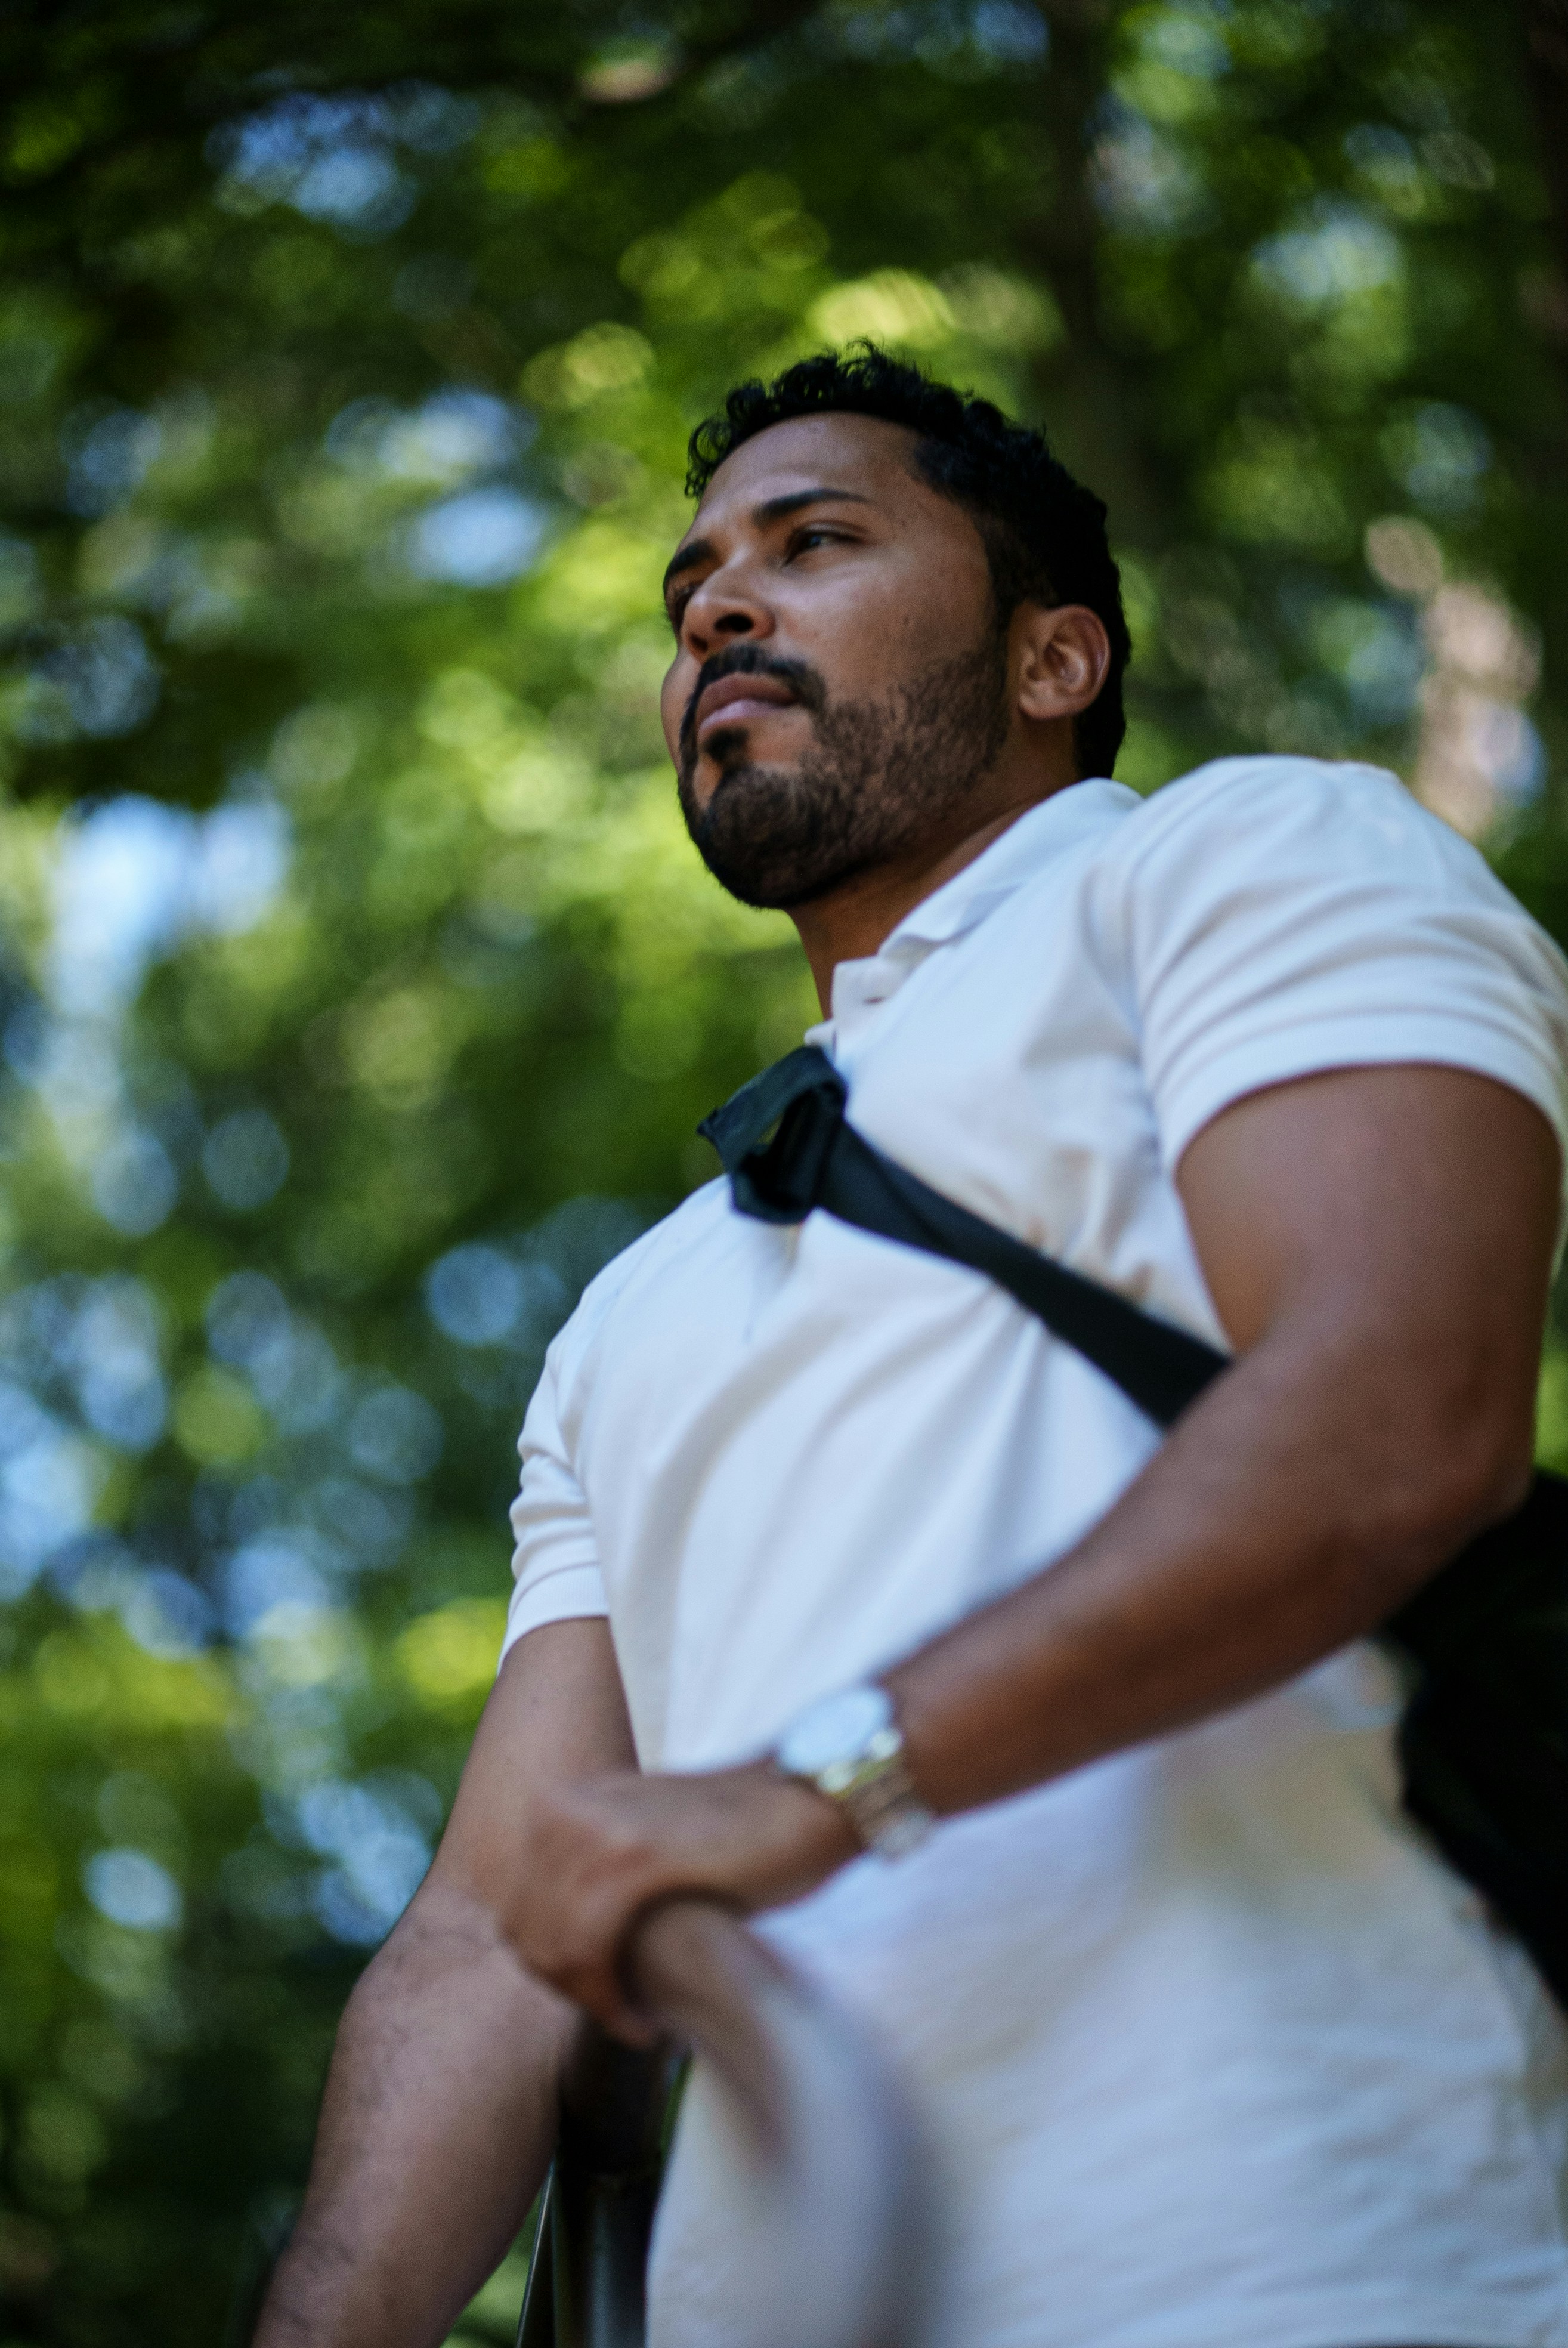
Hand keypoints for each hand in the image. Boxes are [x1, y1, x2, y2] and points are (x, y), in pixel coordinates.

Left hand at [493, 1760, 857, 2038]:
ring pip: (553, 1945)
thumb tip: (562, 1956)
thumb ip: (599, 1879)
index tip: (601, 1999)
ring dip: (592, 2001)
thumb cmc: (743, 1834)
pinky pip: (589, 1947)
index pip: (517, 1906)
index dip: (552, 1968)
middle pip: (525, 1930)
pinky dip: (609, 1999)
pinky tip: (646, 2022)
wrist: (812, 1797)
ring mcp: (597, 1825)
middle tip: (622, 2019)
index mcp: (562, 1800)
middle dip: (568, 1990)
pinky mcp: (636, 1854)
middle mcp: (567, 1806)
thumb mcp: (648, 1844)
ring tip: (638, 2024)